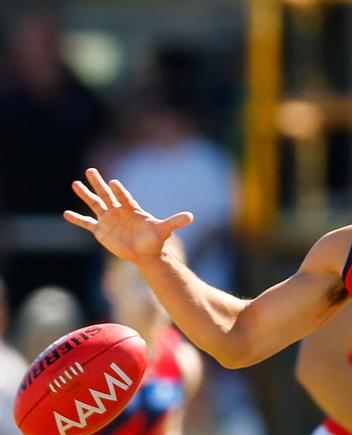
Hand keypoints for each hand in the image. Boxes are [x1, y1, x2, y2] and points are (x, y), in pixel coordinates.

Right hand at [63, 168, 192, 261]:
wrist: (145, 253)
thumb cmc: (154, 240)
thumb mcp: (164, 230)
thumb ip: (175, 222)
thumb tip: (191, 216)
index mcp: (131, 207)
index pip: (124, 197)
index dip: (119, 191)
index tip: (113, 183)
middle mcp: (118, 210)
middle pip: (106, 194)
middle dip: (98, 184)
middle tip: (90, 171)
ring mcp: (108, 219)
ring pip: (95, 204)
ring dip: (85, 195)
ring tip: (75, 184)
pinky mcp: (101, 231)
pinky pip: (87, 223)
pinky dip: (77, 219)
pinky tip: (66, 213)